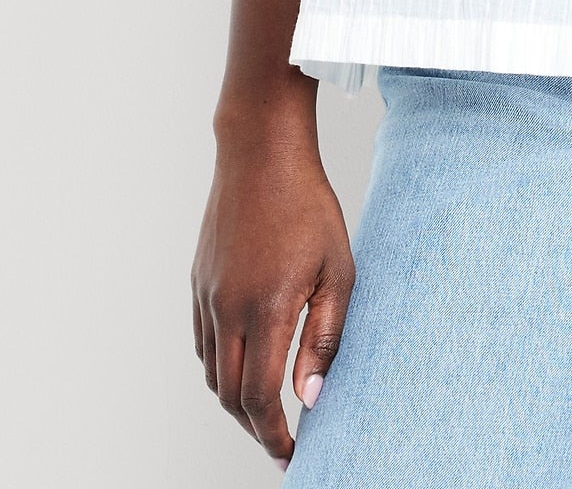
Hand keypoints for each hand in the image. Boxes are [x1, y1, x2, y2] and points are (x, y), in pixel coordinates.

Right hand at [191, 124, 354, 468]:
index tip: (292, 453)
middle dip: (255, 427)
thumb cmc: (308, 207)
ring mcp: (207, 296)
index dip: (274, 435)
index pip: (259, 397)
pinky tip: (244, 365)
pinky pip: (204, 342)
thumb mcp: (337, 271)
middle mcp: (226, 309)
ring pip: (211, 372)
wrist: (262, 155)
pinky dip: (220, 367)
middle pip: (229, 395)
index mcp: (265, 308)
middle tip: (280, 441)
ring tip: (265, 410)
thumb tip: (310, 396)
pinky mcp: (197, 283)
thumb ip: (325, 337)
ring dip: (235, 400)